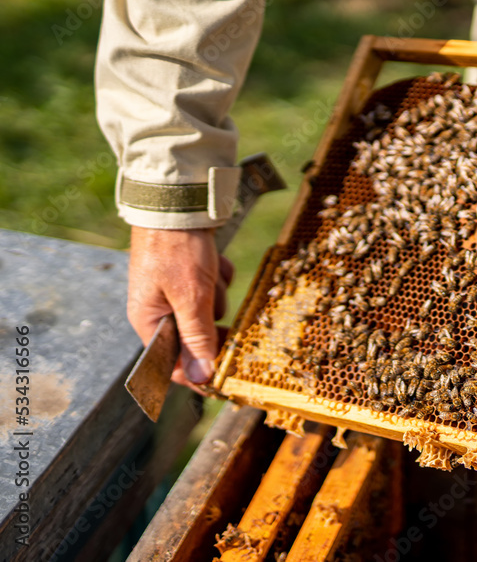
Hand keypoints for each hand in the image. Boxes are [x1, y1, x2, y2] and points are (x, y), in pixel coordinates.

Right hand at [127, 227, 234, 388]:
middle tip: (215, 299)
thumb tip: (199, 377)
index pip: (171, 365)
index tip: (224, 372)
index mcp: (148, 321)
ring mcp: (174, 292)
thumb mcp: (191, 296)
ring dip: (217, 292)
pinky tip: (214, 260)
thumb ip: (196, 336)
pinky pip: (213, 288)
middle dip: (212, 319)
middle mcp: (159, 310)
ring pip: (210, 310)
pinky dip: (219, 275)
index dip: (197, 371)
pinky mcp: (190, 276)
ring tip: (210, 270)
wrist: (178, 204)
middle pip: (196, 337)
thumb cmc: (177, 250)